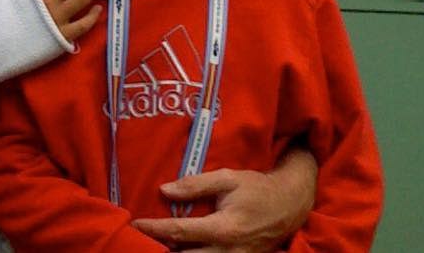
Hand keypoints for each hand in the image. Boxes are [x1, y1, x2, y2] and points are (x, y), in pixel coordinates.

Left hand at [133, 154, 316, 251]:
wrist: (288, 206)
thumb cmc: (255, 188)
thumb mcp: (227, 178)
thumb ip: (195, 185)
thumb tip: (164, 191)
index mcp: (222, 228)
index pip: (179, 233)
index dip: (154, 229)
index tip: (136, 224)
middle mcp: (227, 251)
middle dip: (161, 251)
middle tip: (140, 241)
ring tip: (157, 246)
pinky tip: (181, 249)